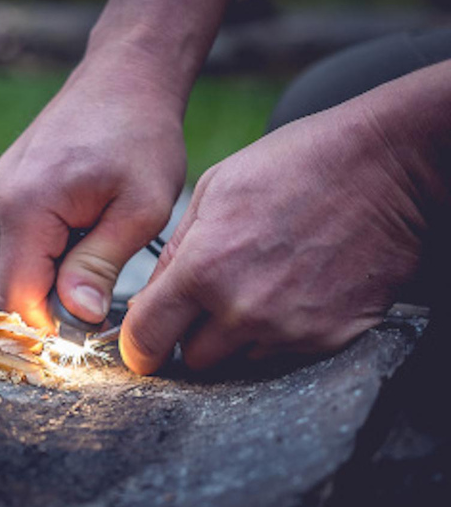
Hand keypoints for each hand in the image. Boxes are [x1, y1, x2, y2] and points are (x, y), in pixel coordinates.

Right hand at [0, 50, 187, 327]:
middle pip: (18, 284)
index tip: (93, 330)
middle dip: (60, 297)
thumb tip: (75, 316)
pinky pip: (21, 241)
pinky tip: (86, 223)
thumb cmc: (140, 137)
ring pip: (21, 264)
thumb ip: (100, 265)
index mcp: (25, 206)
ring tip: (102, 237)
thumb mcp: (139, 209)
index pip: (19, 298)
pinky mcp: (2, 189)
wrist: (124, 79)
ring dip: (58, 270)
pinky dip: (52, 248)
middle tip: (110, 280)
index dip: (52, 328)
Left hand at [120, 103, 431, 374]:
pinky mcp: (328, 339)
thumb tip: (150, 298)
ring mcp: (289, 330)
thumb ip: (175, 251)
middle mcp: (243, 310)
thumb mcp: (213, 190)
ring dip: (236, 335)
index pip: (147, 339)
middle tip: (212, 296)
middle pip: (194, 358)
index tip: (144, 344)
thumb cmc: (295, 166)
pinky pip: (281, 355)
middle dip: (193, 333)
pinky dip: (277, 333)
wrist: (386, 169)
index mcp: (204, 268)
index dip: (139, 345)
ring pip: (238, 360)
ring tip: (260, 283)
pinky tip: (291, 290)